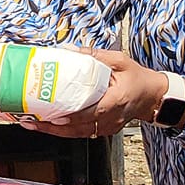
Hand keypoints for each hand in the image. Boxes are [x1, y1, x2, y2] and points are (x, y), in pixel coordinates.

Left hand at [28, 48, 167, 137]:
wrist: (152, 96)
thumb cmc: (138, 78)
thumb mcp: (120, 61)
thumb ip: (95, 56)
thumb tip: (70, 50)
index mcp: (116, 100)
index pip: (93, 112)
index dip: (73, 116)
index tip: (55, 116)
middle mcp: (110, 117)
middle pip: (78, 128)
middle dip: (53, 126)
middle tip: (32, 121)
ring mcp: (107, 126)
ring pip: (77, 133)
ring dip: (54, 131)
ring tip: (34, 124)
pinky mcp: (103, 130)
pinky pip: (81, 133)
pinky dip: (64, 131)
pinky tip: (49, 125)